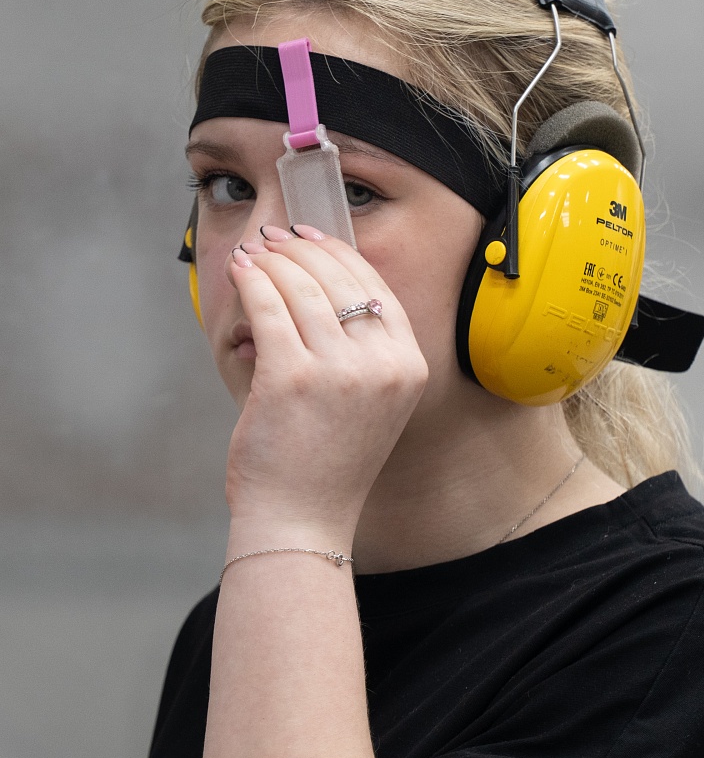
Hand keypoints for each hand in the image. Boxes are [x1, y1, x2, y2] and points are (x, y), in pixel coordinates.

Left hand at [225, 226, 427, 541]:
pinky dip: (251, 283)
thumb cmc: (327, 463)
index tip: (311, 237)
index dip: (339, 254)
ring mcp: (340, 371)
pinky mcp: (292, 378)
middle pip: (340, 279)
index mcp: (408, 367)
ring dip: (272, 261)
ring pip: (302, 288)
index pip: (377, 288)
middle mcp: (383, 365)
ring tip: (252, 253)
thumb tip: (316, 283)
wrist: (303, 520)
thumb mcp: (369, 403)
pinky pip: (269, 309)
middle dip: (300, 249)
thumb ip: (360, 350)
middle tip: (274, 237)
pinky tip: (240, 272)